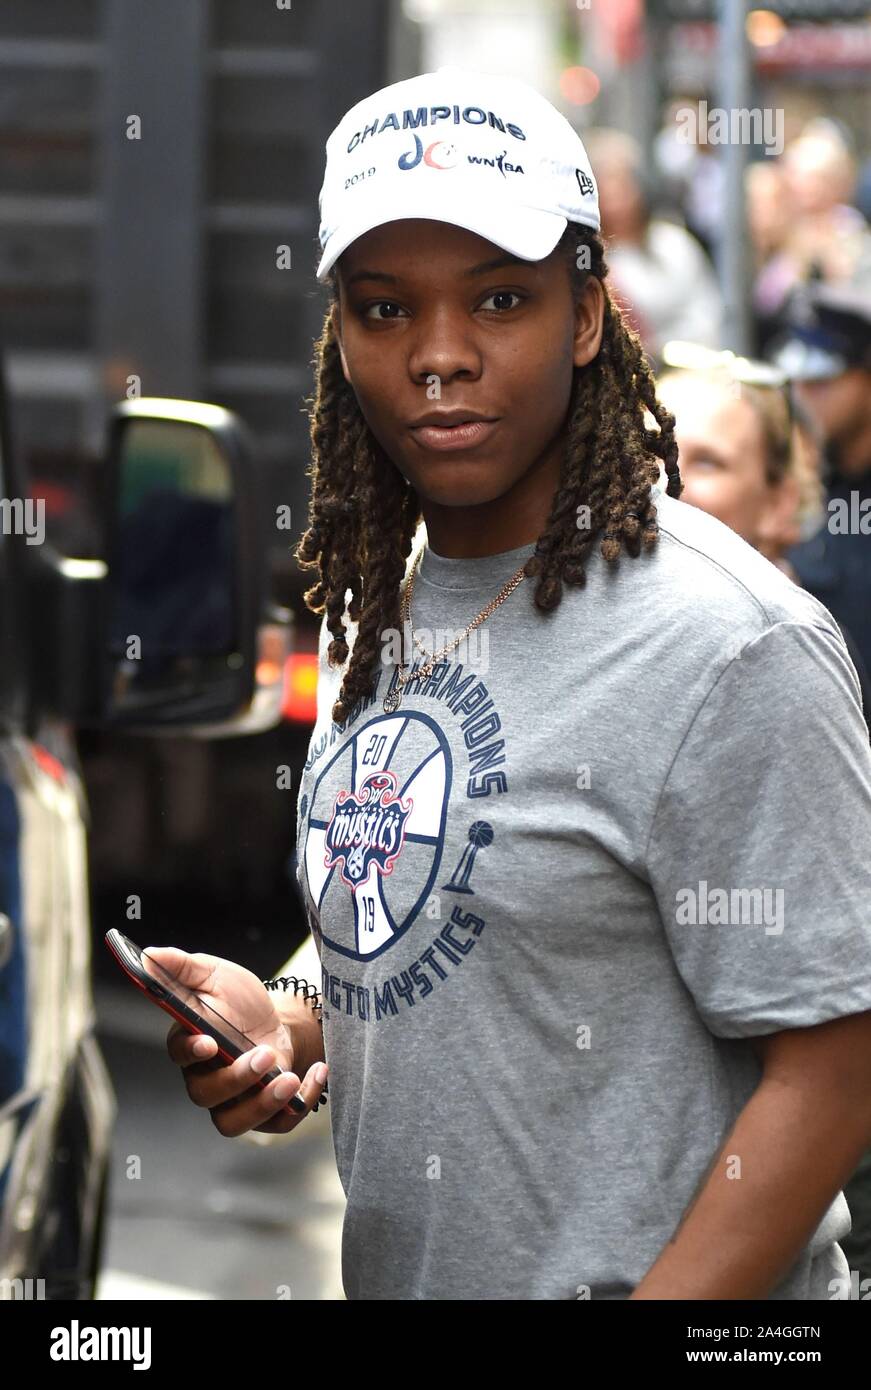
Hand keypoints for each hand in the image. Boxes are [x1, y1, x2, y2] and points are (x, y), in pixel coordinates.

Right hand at [147, 945, 328, 1135]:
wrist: (273, 1020)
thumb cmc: (237, 1001)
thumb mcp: (214, 975)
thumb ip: (182, 967)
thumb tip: (148, 955)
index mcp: (190, 1045)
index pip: (179, 1055)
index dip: (191, 1053)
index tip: (209, 1044)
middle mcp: (206, 1079)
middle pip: (206, 1095)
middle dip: (237, 1079)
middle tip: (265, 1055)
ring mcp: (234, 1100)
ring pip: (234, 1122)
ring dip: (262, 1105)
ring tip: (289, 1080)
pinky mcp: (263, 1112)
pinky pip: (276, 1124)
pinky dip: (299, 1105)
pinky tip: (316, 1073)